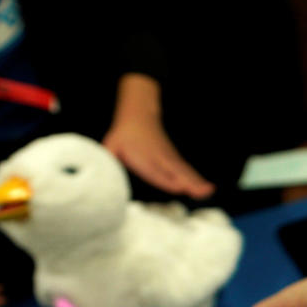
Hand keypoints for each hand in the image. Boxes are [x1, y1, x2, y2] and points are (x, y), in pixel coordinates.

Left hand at [103, 73, 214, 198]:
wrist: (139, 115)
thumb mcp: (110, 146)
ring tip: (208, 192)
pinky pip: (187, 171)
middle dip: (188, 181)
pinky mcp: (174, 159)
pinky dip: (197, 179)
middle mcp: (159, 157)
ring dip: (197, 182)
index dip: (166, 179)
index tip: (179, 188)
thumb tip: (98, 177)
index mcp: (143, 156)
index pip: (156, 170)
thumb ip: (107, 161)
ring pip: (184, 171)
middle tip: (201, 192)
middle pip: (175, 171)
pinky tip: (205, 188)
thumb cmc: (124, 135)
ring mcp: (169, 158)